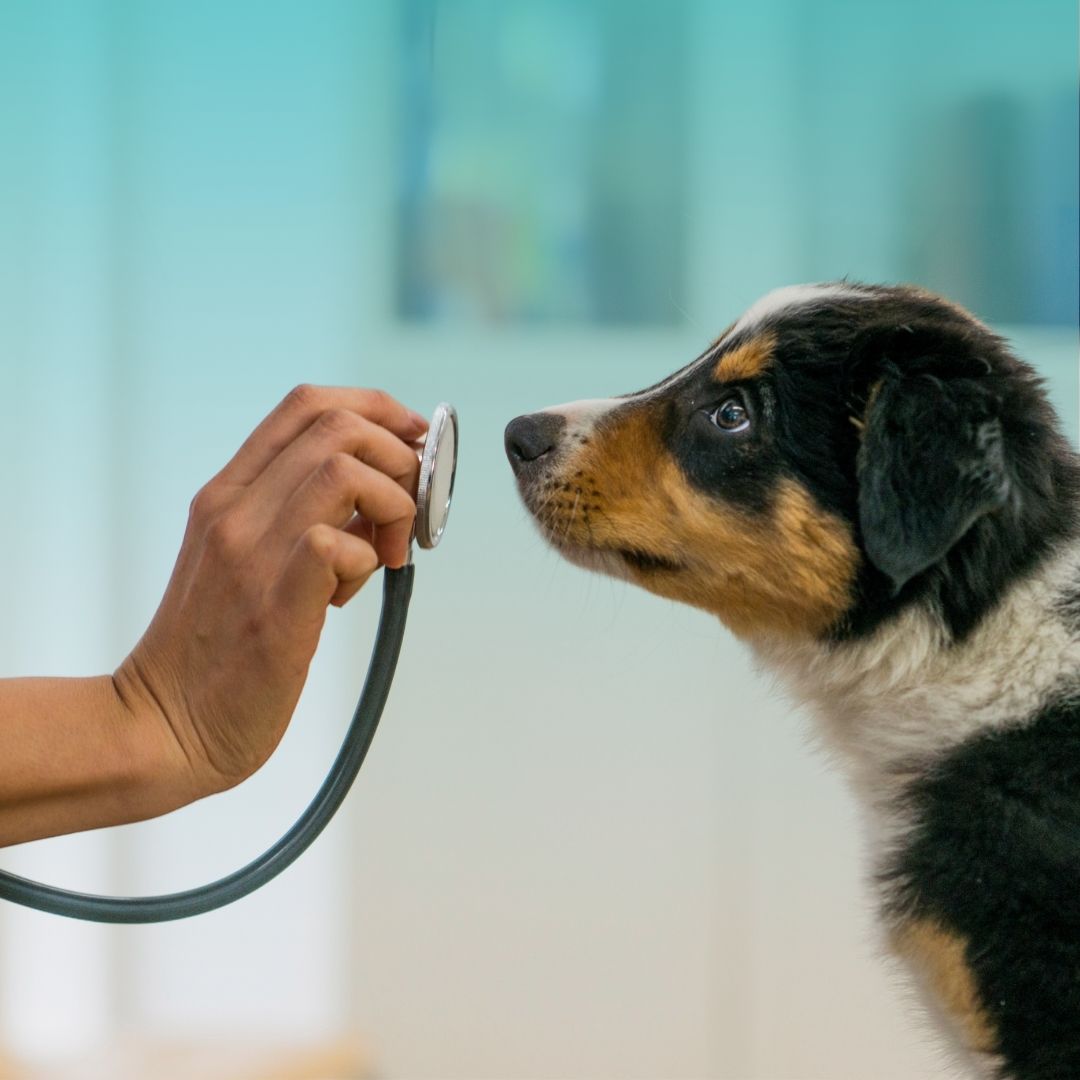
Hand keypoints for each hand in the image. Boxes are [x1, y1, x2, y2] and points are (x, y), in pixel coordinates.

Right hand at [114, 385, 427, 800]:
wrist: (163, 724)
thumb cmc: (216, 648)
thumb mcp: (243, 559)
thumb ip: (295, 517)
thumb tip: (377, 497)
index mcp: (228, 493)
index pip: (307, 405)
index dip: (377, 408)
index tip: (412, 441)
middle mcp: (234, 510)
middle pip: (338, 426)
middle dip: (400, 457)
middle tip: (408, 512)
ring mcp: (249, 553)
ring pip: (344, 471)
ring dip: (392, 505)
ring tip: (387, 556)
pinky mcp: (273, 605)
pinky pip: (335, 543)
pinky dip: (366, 558)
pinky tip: (348, 596)